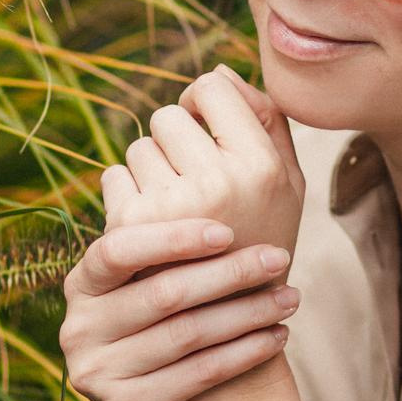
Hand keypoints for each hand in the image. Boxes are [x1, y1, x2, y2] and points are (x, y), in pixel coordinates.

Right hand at [59, 217, 302, 400]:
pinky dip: (244, 353)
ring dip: (247, 313)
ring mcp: (99, 370)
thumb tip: (210, 164)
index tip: (228, 230)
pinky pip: (198, 375)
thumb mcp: (146, 285)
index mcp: (82, 283)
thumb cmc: (157, 328)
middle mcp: (81, 326)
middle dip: (230, 273)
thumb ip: (165, 241)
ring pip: (187, 334)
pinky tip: (277, 337)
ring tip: (290, 298)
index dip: (173, 238)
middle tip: (280, 257)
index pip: (118, 249)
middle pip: (164, 292)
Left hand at [104, 65, 304, 269]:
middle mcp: (218, 183)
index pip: (212, 86)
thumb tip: (219, 71)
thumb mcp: (287, 182)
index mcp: (261, 167)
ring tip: (176, 209)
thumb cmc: (263, 240)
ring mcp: (172, 207)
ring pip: (138, 148)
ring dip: (151, 169)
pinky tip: (152, 225)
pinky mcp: (132, 229)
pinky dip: (126, 194)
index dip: (203, 98)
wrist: (232, 328)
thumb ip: (264, 120)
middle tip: (191, 176)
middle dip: (175, 138)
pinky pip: (113, 177)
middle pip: (168, 116)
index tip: (205, 124)